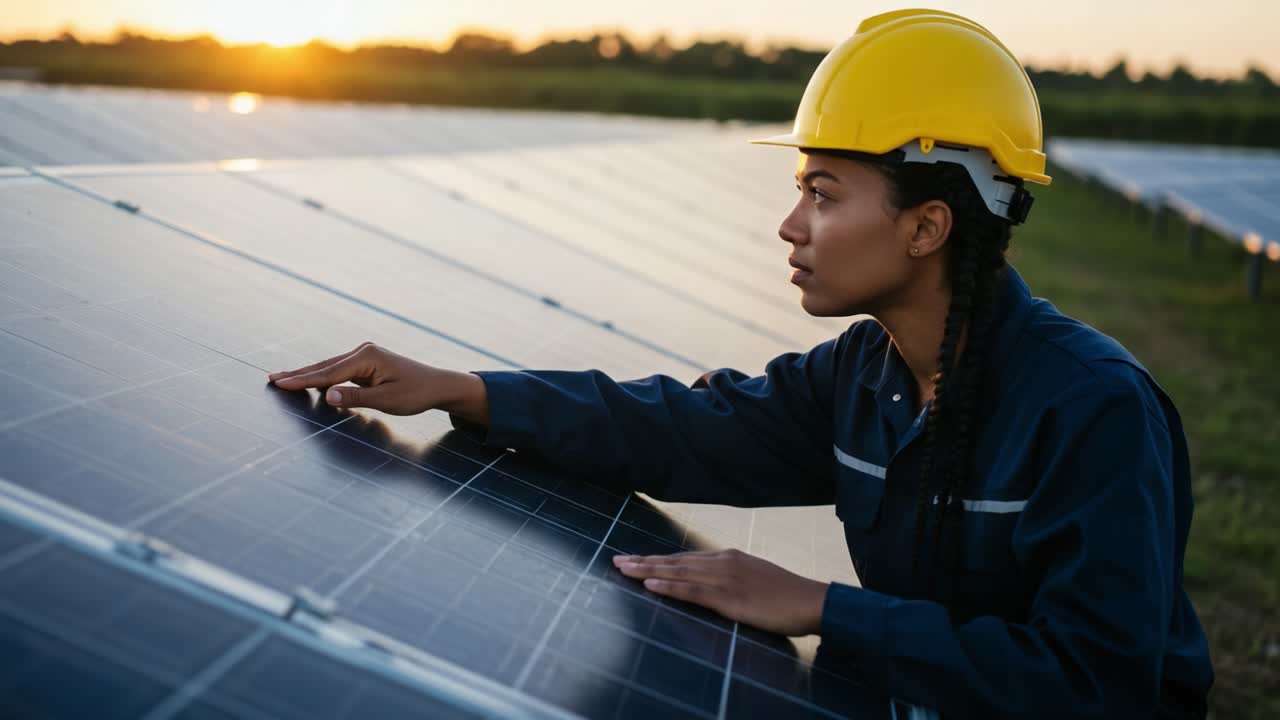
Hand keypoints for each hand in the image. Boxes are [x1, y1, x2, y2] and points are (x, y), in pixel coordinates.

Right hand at [267, 342, 487, 421]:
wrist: (437, 386)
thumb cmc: (416, 394)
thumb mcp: (387, 400)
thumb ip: (356, 398)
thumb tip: (327, 395)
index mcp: (367, 357)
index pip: (328, 372)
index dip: (302, 380)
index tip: (279, 383)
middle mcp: (363, 352)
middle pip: (324, 366)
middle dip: (298, 374)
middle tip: (270, 379)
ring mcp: (364, 357)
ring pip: (329, 368)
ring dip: (307, 375)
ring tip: (281, 379)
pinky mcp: (366, 364)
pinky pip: (338, 372)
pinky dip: (321, 377)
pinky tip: (307, 382)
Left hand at [613, 549, 828, 636]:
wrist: (810, 600)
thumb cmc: (787, 595)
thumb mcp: (756, 579)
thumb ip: (733, 579)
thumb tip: (714, 585)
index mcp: (728, 557)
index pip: (685, 558)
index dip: (659, 559)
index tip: (637, 559)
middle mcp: (722, 562)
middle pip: (674, 561)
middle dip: (644, 561)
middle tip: (617, 561)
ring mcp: (723, 578)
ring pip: (676, 572)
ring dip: (646, 571)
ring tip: (622, 570)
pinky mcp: (727, 597)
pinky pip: (691, 591)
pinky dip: (667, 586)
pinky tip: (648, 585)